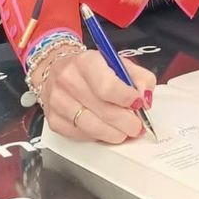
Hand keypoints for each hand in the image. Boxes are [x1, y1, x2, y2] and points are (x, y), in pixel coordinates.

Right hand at [39, 45, 155, 143]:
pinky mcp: (53, 120)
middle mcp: (68, 80)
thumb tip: (145, 99)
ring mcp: (58, 101)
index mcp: (86, 62)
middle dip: (127, 123)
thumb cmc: (91, 68)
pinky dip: (97, 136)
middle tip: (137, 126)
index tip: (139, 104)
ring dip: (114, 134)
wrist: (56, 68)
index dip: (127, 99)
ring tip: (124, 132)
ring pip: (92, 127)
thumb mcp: (118, 62)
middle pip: (103, 110)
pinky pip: (81, 135)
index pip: (108, 87)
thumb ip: (140, 78)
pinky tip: (105, 130)